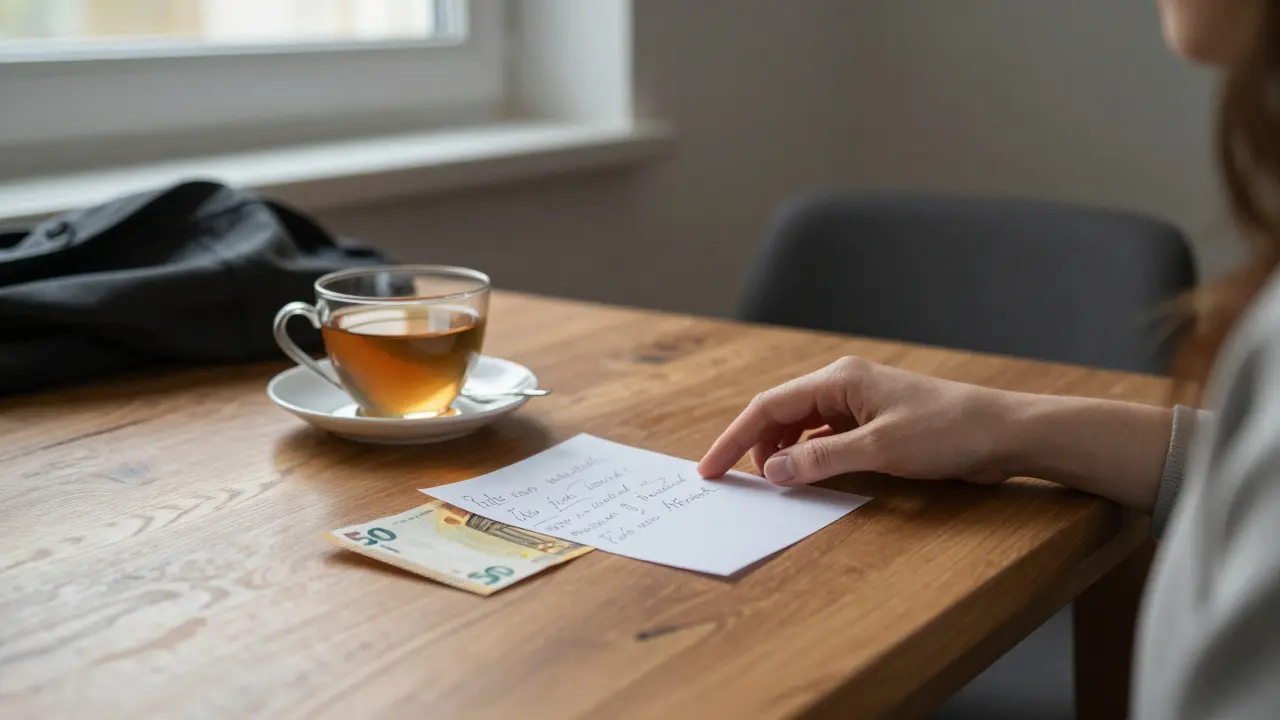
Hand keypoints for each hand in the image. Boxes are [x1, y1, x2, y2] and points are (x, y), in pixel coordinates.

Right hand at [696, 357, 1020, 485]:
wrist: (1003, 433)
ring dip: (784, 454)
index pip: (769, 406)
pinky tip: (808, 476)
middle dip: (756, 446)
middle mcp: (844, 385)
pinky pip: (826, 438)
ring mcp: (859, 403)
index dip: (735, 438)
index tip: (711, 468)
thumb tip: (773, 472)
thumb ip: (821, 460)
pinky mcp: (875, 423)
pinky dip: (810, 457)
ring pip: (802, 427)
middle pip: (781, 414)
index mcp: (839, 380)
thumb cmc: (947, 432)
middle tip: (740, 483)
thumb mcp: (879, 450)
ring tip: (776, 484)